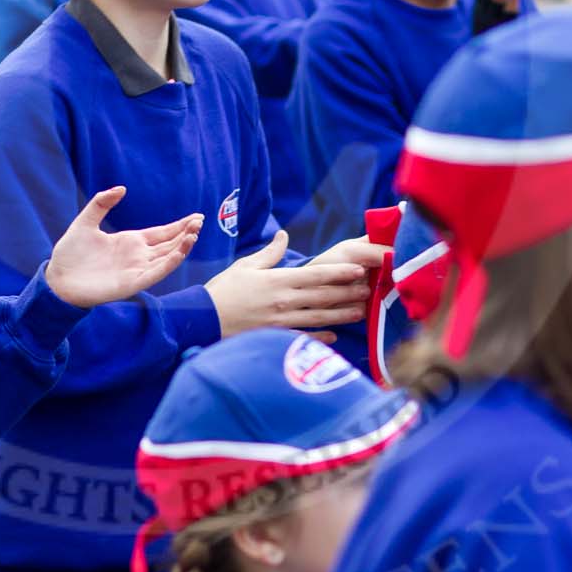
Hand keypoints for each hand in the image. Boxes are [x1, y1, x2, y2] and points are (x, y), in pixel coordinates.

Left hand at [44, 186, 202, 306]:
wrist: (58, 279)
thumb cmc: (70, 254)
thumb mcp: (85, 222)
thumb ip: (101, 203)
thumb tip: (121, 188)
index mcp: (130, 242)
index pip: (161, 233)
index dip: (179, 226)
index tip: (196, 216)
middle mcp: (137, 256)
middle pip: (169, 244)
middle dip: (186, 233)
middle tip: (201, 221)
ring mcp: (136, 270)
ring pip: (166, 258)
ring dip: (182, 247)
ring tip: (194, 233)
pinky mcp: (132, 284)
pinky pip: (155, 273)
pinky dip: (169, 263)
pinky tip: (180, 252)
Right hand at [205, 230, 374, 336]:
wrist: (202, 320)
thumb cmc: (222, 291)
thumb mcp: (245, 266)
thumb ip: (270, 253)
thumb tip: (283, 234)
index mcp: (278, 280)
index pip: (316, 274)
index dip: (340, 271)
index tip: (359, 268)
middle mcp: (284, 301)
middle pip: (324, 296)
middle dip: (349, 291)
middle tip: (369, 288)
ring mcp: (282, 321)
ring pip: (320, 317)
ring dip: (343, 314)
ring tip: (362, 311)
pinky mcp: (275, 337)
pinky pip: (304, 336)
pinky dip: (320, 336)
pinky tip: (335, 336)